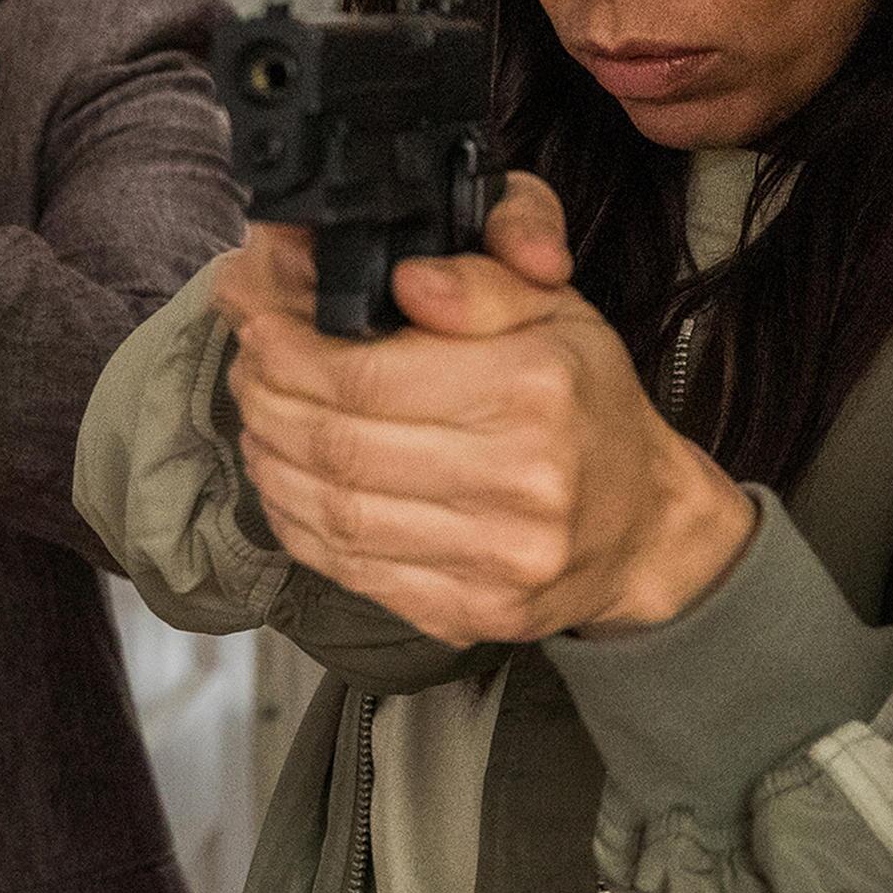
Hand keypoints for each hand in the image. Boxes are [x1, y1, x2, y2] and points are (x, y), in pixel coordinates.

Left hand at [219, 174, 756, 646]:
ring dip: (270, 461)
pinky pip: (349, 570)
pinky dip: (297, 522)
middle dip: (266, 399)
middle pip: (336, 445)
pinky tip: (286, 482)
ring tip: (258, 418)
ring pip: (332, 513)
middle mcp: (518, 480)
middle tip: (248, 366)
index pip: (365, 376)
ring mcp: (492, 559)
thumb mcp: (555, 309)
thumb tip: (405, 279)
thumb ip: (478, 281)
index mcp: (533, 390)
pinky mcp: (466, 613)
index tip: (257, 323)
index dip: (287, 349)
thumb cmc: (588, 404)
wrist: (644, 525)